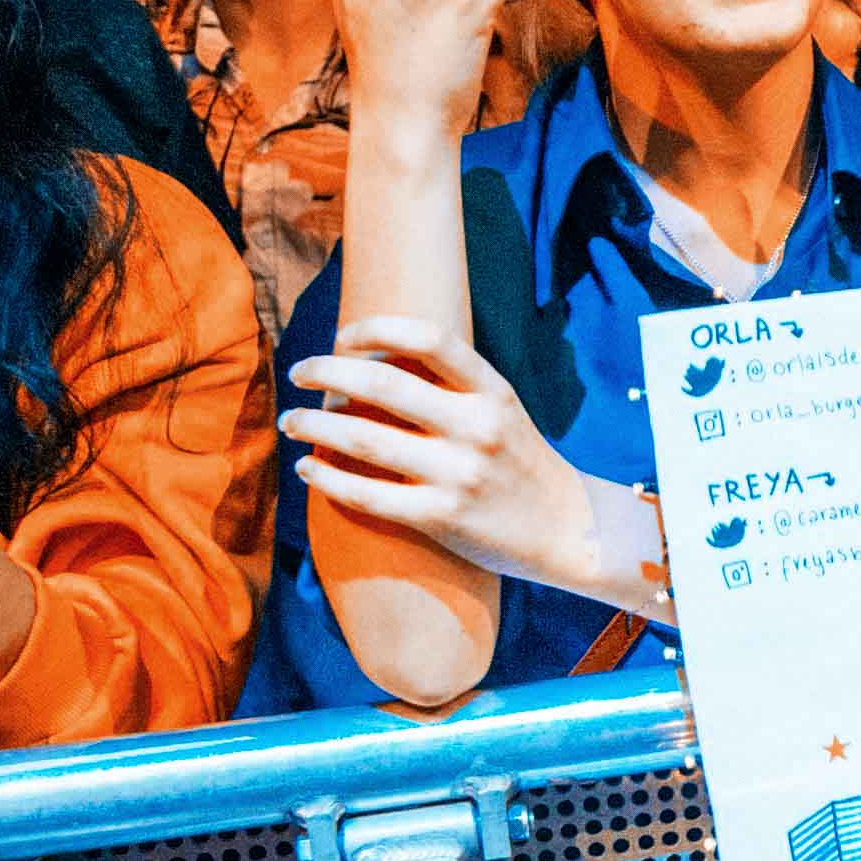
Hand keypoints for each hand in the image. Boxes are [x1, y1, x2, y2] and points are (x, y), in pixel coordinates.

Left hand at [282, 316, 597, 591]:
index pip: (429, 338)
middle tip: (299, 373)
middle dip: (325, 372)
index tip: (344, 336)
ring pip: (363, 439)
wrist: (569, 530)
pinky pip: (366, 494)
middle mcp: (478, 428)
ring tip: (291, 421)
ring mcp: (459, 474)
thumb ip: (452, 386)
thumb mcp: (502, 411)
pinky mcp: (441, 517)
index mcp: (493, 392)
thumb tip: (370, 362)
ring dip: (313, 425)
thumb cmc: (520, 464)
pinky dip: (326, 476)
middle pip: (382, 385)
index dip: (376, 329)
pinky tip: (307, 467)